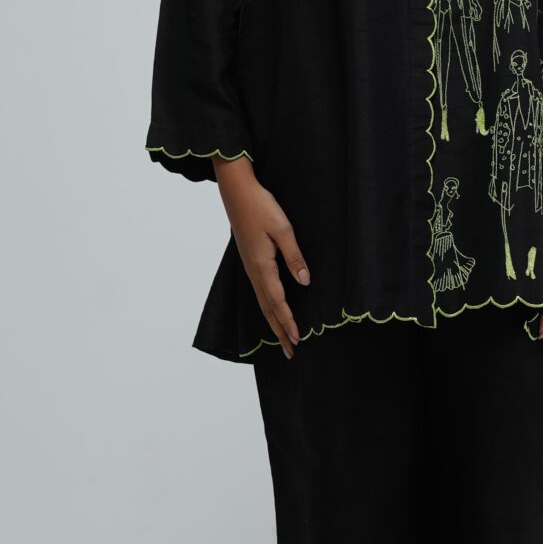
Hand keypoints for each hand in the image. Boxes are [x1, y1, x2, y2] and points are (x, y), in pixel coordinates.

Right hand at [215, 162, 309, 357]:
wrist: (237, 192)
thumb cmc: (261, 207)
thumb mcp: (283, 229)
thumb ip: (294, 256)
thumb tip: (305, 282)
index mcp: (262, 266)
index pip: (277, 301)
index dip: (288, 322)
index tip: (298, 339)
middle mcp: (254, 271)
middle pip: (268, 309)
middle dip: (280, 331)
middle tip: (291, 352)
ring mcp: (250, 267)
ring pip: (262, 302)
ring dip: (274, 322)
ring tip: (283, 340)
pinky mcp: (250, 261)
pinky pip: (260, 292)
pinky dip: (268, 308)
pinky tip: (272, 311)